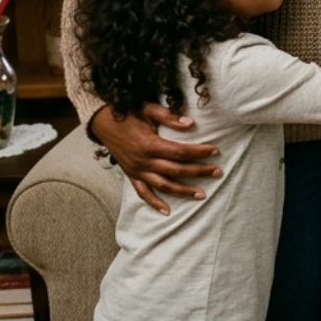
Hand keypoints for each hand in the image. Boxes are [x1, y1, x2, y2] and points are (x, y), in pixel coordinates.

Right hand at [88, 103, 220, 215]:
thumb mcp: (148, 109)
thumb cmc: (128, 114)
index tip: (215, 150)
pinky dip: (155, 203)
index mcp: (150, 144)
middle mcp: (144, 161)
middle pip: (176, 170)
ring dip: (183, 190)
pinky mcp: (131, 176)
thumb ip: (169, 116)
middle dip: (199, 171)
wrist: (102, 122)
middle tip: (217, 172)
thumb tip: (190, 123)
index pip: (180, 152)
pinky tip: (167, 211)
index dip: (199, 152)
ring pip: (163, 185)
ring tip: (202, 194)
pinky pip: (143, 193)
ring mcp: (137, 171)